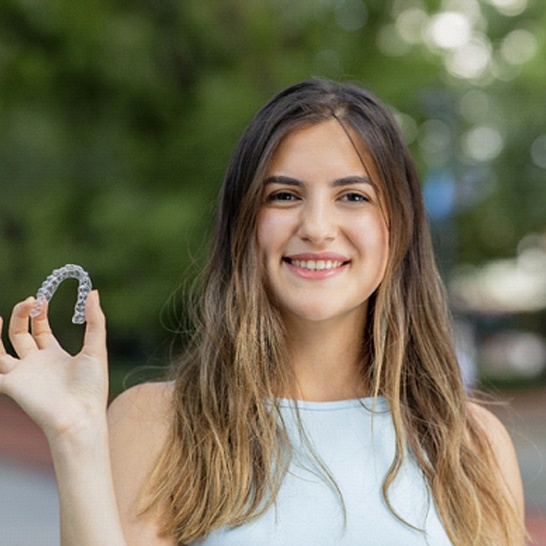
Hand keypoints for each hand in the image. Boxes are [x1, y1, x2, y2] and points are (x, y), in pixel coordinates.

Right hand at [0, 291, 108, 443]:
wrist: (80, 416)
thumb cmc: (91, 387)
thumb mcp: (96, 348)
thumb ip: (95, 321)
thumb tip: (93, 292)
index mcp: (55, 355)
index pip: (40, 329)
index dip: (38, 312)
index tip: (41, 298)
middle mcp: (36, 363)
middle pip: (20, 333)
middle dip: (22, 314)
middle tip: (30, 300)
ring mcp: (22, 374)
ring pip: (0, 349)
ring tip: (2, 315)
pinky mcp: (10, 385)